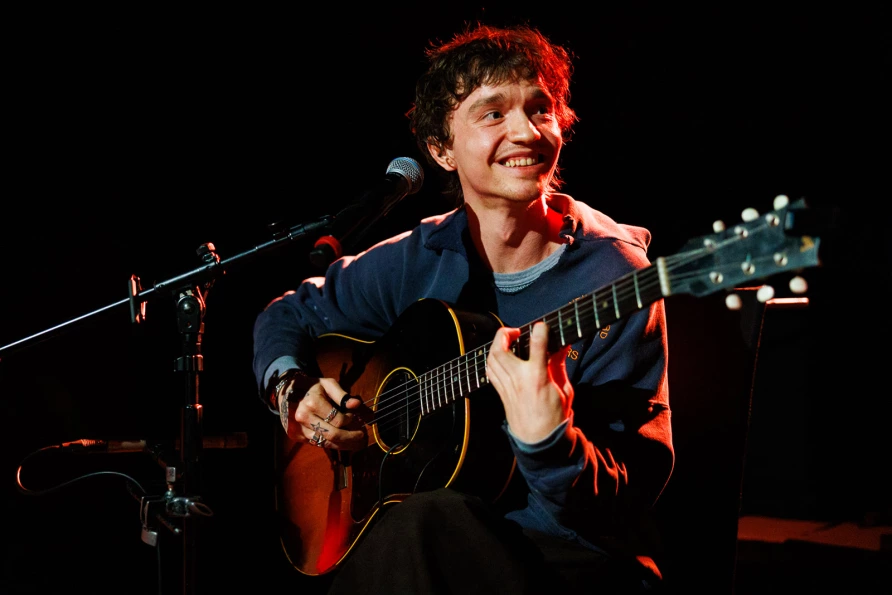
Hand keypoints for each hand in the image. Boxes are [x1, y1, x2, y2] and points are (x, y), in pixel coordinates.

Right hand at [282, 377, 368, 450]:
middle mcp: (303, 417)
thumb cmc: (311, 387)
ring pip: (326, 443)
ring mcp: (298, 428)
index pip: (338, 420)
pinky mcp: (296, 435)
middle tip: (362, 437)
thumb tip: (356, 405)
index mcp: (312, 403)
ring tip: (356, 443)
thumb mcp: (327, 384)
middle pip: (332, 435)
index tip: (355, 416)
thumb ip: (342, 395)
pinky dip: (331, 444)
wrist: (286, 391)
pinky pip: (317, 444)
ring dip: (343, 445)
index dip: (350, 420)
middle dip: (350, 438)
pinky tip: (341, 443)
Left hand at [485, 321, 572, 443]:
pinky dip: (493, 360)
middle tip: (515, 332)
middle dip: (504, 334)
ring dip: (496, 346)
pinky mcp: (501, 393)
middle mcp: (519, 380)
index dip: (539, 332)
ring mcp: (507, 386)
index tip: (542, 325)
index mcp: (538, 378)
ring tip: (507, 342)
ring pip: (491, 359)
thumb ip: (559, 365)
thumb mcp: (564, 389)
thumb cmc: (555, 416)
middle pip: (500, 350)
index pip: (537, 348)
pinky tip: (501, 358)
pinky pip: (490, 371)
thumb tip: (560, 346)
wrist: (539, 440)